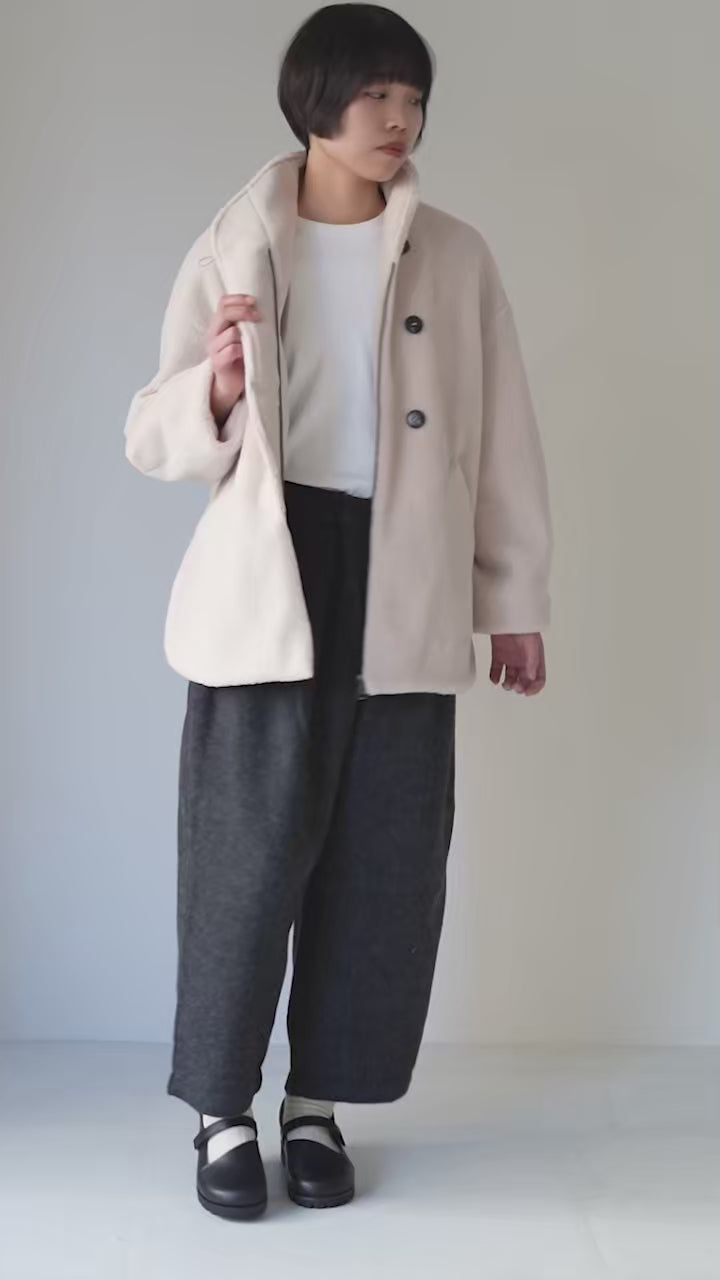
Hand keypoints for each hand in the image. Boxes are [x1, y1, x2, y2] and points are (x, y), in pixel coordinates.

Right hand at [206, 293, 261, 421]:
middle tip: (259, 316)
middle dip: (244, 312)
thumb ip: (243, 324)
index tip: (254, 301)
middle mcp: (212, 335)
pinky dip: (243, 350)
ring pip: (232, 332)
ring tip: (253, 342)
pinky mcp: (219, 363)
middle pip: (225, 313)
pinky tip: (248, 354)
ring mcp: (214, 349)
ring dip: (246, 335)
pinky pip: (233, 350)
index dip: (238, 298)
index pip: (223, 303)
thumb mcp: (240, 337)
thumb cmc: (239, 359)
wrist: (229, 385)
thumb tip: (258, 308)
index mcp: (217, 326)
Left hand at [489, 632, 545, 695]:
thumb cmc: (525, 626)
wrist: (509, 613)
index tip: (526, 692)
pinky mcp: (499, 654)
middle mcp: (524, 660)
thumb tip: (529, 678)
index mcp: (535, 659)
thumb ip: (531, 663)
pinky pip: (496, 669)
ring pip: (510, 677)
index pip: (538, 679)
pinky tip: (494, 679)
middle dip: (521, 686)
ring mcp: (511, 658)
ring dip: (508, 684)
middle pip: (524, 680)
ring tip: (505, 684)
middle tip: (516, 687)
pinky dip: (494, 676)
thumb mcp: (532, 646)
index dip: (534, 688)